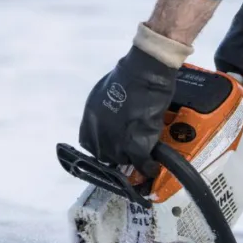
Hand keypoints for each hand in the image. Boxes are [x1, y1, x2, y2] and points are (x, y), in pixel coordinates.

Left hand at [78, 45, 176, 178]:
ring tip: (143, 152)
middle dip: (117, 153)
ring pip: (123, 159)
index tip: (112, 145)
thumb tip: (110, 123)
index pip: (90, 144)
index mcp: (89, 120)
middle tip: (130, 148)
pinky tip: (152, 167)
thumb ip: (102, 113)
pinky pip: (141, 163)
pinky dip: (148, 166)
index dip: (102, 146)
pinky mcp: (134, 146)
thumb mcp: (104, 94)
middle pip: (105, 155)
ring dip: (133, 157)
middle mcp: (99, 134)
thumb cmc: (127, 78)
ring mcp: (115, 142)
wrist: (144, 74)